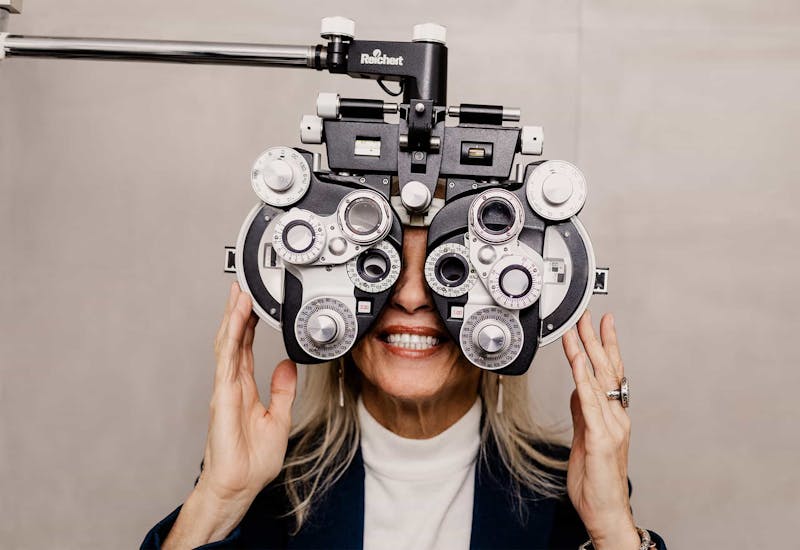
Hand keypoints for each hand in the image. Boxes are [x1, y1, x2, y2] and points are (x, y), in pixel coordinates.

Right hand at [164, 282, 296, 548]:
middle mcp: (232, 385)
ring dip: (233, 318)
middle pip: (233, 340)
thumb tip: (287, 366)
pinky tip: (235, 321)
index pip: (245, 348)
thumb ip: (281, 390)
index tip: (253, 304)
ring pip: (228, 344)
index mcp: (244, 389)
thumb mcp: (278, 418)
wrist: (239, 486)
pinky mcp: (223, 396)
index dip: (248, 324)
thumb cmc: (252, 461)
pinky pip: (227, 360)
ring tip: (240, 293)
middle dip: (237, 312)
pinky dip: (231, 338)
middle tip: (243, 287)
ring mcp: (225, 389)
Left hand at [562, 311, 640, 549]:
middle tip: (587, 313)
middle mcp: (616, 416)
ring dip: (586, 351)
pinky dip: (583, 380)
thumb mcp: (585, 437)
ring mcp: (611, 426)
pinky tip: (578, 363)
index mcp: (613, 415)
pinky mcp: (601, 439)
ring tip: (577, 328)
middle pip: (607, 369)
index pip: (611, 373)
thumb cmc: (596, 479)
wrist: (604, 512)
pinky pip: (590, 403)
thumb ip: (583, 411)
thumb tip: (577, 387)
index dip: (607, 345)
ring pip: (598, 380)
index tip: (602, 323)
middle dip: (595, 339)